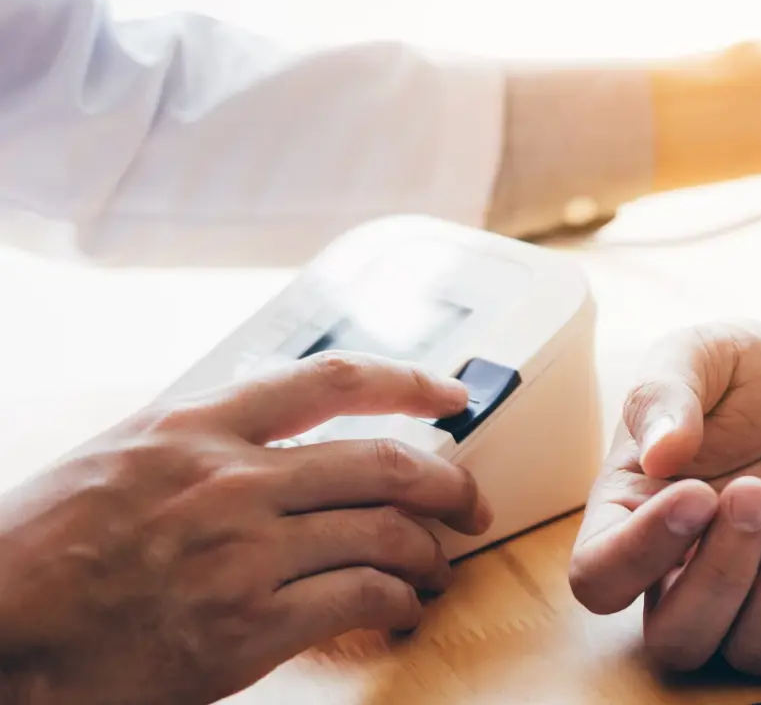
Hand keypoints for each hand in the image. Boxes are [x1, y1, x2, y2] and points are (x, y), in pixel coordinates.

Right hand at [0, 352, 491, 704]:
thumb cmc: (37, 553)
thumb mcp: (115, 461)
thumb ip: (199, 446)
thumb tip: (276, 446)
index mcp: (194, 428)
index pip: (329, 381)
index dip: (409, 381)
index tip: (453, 392)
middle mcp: (230, 479)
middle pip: (385, 462)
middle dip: (449, 483)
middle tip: (469, 503)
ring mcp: (243, 552)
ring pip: (386, 532)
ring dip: (431, 551)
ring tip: (438, 566)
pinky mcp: (247, 626)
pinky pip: (361, 598)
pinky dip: (398, 602)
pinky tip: (401, 608)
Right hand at [568, 323, 760, 675]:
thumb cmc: (742, 377)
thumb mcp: (698, 354)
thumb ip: (664, 392)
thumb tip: (660, 452)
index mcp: (627, 518)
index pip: (599, 580)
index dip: (638, 554)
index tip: (696, 492)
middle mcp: (679, 575)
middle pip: (678, 638)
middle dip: (721, 572)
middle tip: (756, 490)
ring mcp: (750, 599)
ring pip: (752, 648)